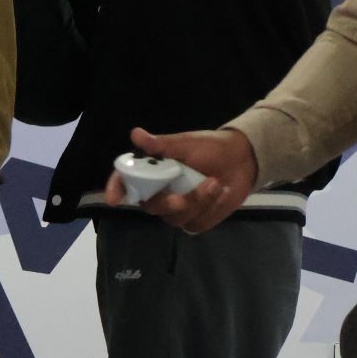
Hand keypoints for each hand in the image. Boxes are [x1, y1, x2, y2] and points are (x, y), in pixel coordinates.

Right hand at [103, 126, 257, 233]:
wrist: (242, 160)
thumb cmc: (210, 147)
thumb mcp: (187, 143)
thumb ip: (162, 145)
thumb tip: (135, 134)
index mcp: (152, 171)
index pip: (126, 182)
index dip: (117, 189)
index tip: (114, 198)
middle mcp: (160, 193)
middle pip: (150, 206)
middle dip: (167, 203)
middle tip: (182, 198)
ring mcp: (178, 210)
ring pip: (176, 217)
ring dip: (197, 202)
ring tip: (216, 183)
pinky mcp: (196, 220)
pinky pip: (197, 223)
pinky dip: (211, 208)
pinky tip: (222, 193)